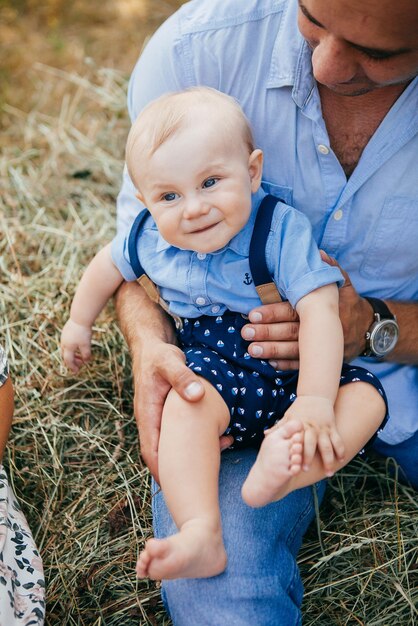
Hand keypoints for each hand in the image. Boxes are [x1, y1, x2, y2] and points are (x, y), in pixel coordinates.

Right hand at [61, 319, 91, 372]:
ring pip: (66, 349)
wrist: (80, 317)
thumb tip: (86, 362)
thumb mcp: (86, 345)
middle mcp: (64, 343)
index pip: (68, 361)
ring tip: (82, 355)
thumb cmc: (83, 332)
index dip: (72, 367)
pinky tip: (79, 345)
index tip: (76, 372)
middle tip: (81, 363)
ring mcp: (64, 336)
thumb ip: (86, 355)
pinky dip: (73, 347)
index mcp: (68, 347)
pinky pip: (68, 342)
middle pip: (66, 355)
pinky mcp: (66, 331)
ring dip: (73, 354)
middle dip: (73, 361)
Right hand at [132, 340, 232, 482]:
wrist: (152, 347)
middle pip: (160, 454)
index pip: (150, 450)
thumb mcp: (170, 362)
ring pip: (171, 445)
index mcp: (147, 413)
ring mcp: (159, 418)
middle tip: (199, 483)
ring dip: (189, 455)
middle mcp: (151, 420)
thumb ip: (182, 377)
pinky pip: (179, 434)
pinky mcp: (169, 414)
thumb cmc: (160, 356)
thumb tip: (196, 396)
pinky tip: (217, 438)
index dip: (161, 470)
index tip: (176, 485)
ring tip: (216, 459)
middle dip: (177, 470)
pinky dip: (194, 441)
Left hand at [242, 253, 372, 367]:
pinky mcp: (324, 360)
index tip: (253, 314)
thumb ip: (330, 269)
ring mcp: (323, 347)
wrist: (371, 329)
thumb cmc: (350, 303)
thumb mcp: (343, 283)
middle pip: (291, 331)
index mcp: (321, 309)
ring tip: (251, 350)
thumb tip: (318, 254)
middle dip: (267, 333)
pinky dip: (287, 365)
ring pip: (295, 351)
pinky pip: (304, 365)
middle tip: (246, 332)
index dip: (273, 313)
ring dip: (272, 351)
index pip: (293, 310)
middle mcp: (321, 329)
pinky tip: (270, 363)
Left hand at [283, 396, 344, 475]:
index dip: (296, 454)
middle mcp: (313, 428)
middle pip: (313, 446)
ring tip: (329, 474)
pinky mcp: (333, 428)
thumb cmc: (299, 408)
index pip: (298, 442)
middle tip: (307, 471)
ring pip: (328, 446)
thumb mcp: (287, 416)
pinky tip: (341, 461)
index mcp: (300, 426)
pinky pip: (338, 441)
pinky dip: (340, 451)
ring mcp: (324, 428)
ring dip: (329, 460)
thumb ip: (278, 426)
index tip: (294, 465)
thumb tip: (265, 434)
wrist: (316, 395)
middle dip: (310, 459)